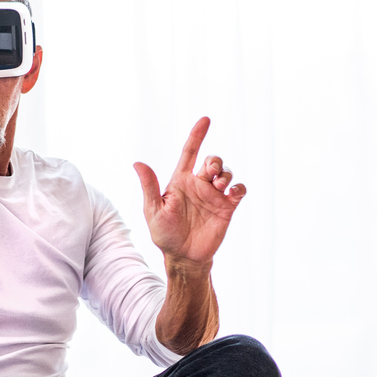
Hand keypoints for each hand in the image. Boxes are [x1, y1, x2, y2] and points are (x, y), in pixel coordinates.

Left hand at [134, 117, 245, 267]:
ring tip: (220, 185)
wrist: (183, 256)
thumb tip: (137, 163)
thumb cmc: (164, 234)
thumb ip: (149, 186)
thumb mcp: (154, 210)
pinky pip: (238, 191)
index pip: (190, 152)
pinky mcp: (227, 208)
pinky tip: (232, 192)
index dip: (197, 135)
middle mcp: (199, 185)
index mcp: (180, 181)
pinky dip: (239, 187)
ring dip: (225, 173)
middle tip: (211, 173)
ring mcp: (214, 196)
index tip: (205, 119)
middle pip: (212, 161)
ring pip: (226, 172)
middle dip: (214, 160)